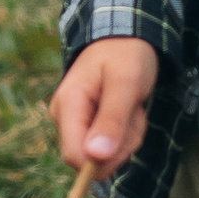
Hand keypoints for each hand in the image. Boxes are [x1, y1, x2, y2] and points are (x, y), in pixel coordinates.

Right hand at [53, 36, 160, 174]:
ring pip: (103, 156)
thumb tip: (95, 158)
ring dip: (127, 137)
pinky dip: (126, 134)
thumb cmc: (126, 55)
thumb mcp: (126, 83)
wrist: (125, 37)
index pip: (74, 156)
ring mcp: (73, 122)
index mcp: (68, 105)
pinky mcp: (85, 125)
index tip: (128, 136)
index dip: (103, 159)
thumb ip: (112, 120)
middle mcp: (64, 117)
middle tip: (133, 112)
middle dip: (121, 144)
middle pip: (91, 160)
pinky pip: (107, 147)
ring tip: (132, 106)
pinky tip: (128, 110)